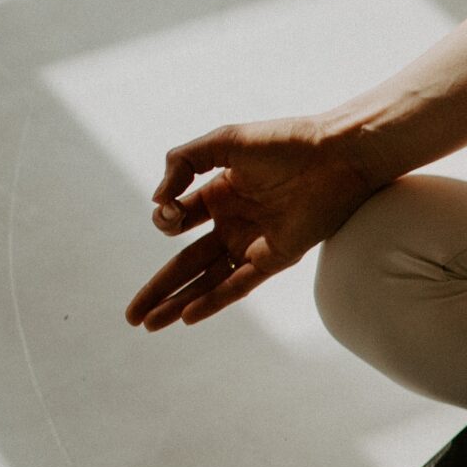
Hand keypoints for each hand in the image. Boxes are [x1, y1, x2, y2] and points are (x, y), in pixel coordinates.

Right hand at [126, 115, 385, 330]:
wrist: (336, 155)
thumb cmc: (286, 142)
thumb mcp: (224, 143)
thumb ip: (183, 163)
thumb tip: (157, 202)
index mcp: (220, 194)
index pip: (179, 218)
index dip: (165, 218)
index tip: (170, 208)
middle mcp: (235, 223)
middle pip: (187, 263)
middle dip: (158, 288)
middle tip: (130, 314)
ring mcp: (254, 243)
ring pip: (208, 281)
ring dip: (177, 302)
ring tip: (147, 324)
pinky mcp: (276, 257)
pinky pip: (239, 285)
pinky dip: (213, 300)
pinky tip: (186, 316)